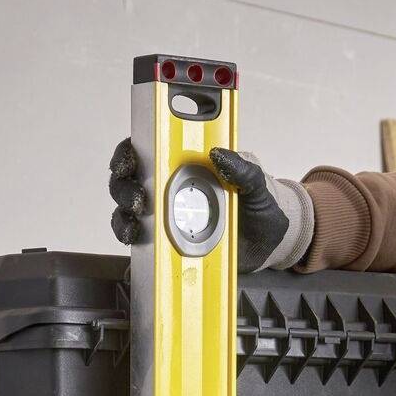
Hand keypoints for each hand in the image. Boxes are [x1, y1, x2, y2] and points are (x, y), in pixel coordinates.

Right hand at [108, 140, 314, 270]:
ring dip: (125, 218)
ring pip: (130, 213)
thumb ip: (243, 169)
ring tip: (135, 226)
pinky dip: (135, 242)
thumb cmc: (261, 208)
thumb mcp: (257, 185)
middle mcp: (170, 189)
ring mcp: (168, 218)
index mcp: (186, 167)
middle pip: (130, 182)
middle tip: (138, 201)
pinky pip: (144, 243)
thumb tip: (219, 154)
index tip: (130, 162)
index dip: (130, 153)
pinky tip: (137, 243)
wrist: (271, 244)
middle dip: (124, 188)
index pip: (148, 151)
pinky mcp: (170, 244)